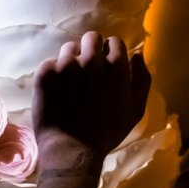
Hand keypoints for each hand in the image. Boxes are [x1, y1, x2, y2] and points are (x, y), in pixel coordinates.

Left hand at [33, 31, 149, 159]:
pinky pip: (50, 63)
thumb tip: (137, 54)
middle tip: (88, 71)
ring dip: (72, 61)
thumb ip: (142, 78)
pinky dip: (53, 74)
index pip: (114, 41)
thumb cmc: (108, 133)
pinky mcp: (46, 73)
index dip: (110, 53)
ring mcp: (66, 65)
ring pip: (69, 49)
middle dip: (91, 50)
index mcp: (116, 66)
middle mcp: (91, 59)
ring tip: (71, 84)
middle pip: (91, 38)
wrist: (72, 149)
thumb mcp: (136, 109)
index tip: (106, 67)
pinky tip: (56, 92)